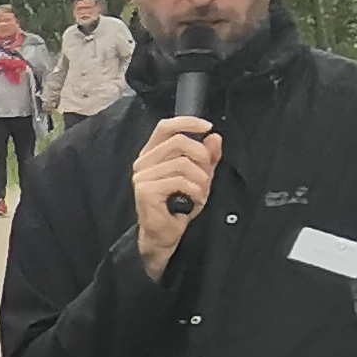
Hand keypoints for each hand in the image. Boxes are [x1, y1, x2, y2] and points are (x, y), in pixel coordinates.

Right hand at [130, 120, 220, 276]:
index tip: (207, 128)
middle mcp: (143, 163)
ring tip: (201, 192)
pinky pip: (180, 181)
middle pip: (179, 141)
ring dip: (201, 179)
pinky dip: (195, 191)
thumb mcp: (199, 177)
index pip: (166, 127)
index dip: (188, 122)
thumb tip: (214, 138)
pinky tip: (194, 201)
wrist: (164, 235)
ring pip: (183, 163)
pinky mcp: (146, 191)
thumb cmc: (178, 206)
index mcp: (152, 154)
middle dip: (202, 157)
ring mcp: (142, 177)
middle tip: (208, 174)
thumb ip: (207, 157)